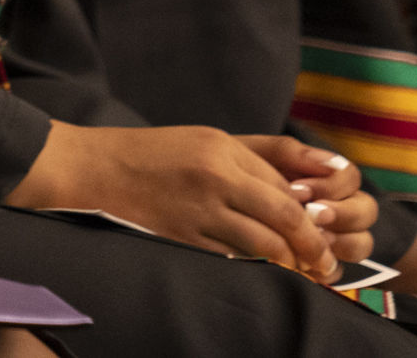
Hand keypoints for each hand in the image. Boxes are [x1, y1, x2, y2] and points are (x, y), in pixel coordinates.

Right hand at [3, 120, 334, 275]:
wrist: (89, 170)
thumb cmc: (148, 154)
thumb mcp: (201, 139)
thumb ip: (251, 159)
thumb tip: (305, 183)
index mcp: (221, 147)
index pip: (285, 184)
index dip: (312, 213)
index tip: (325, 233)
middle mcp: (214, 176)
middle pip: (286, 215)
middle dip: (313, 245)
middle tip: (327, 266)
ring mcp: (198, 210)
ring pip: (264, 244)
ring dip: (291, 264)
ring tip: (304, 276)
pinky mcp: (181, 237)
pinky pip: (232, 260)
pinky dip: (255, 270)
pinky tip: (265, 276)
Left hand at [236, 136, 375, 266]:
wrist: (208, 196)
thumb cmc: (231, 172)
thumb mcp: (253, 155)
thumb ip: (288, 152)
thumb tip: (330, 161)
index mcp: (324, 177)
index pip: (350, 178)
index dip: (332, 185)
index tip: (298, 190)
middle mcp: (337, 207)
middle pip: (365, 212)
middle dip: (343, 214)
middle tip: (313, 215)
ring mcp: (333, 238)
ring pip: (360, 244)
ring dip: (341, 243)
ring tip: (312, 241)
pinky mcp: (319, 265)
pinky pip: (338, 274)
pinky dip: (325, 272)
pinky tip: (302, 268)